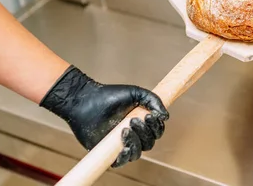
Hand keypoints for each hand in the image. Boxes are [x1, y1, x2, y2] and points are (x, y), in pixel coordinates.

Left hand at [40, 66, 168, 166]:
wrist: (87, 101)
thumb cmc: (110, 96)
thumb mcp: (136, 93)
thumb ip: (153, 100)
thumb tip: (165, 116)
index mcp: (142, 123)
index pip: (156, 132)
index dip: (156, 127)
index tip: (150, 116)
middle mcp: (133, 135)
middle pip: (149, 143)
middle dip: (145, 133)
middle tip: (133, 120)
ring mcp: (121, 145)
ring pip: (137, 153)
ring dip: (135, 142)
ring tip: (125, 129)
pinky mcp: (108, 153)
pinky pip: (121, 161)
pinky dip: (125, 156)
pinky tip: (123, 144)